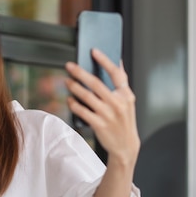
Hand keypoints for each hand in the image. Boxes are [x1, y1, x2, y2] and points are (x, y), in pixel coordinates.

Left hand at [65, 48, 139, 164]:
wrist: (125, 145)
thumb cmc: (124, 121)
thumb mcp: (128, 101)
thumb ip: (122, 83)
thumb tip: (118, 62)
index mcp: (126, 95)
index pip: (116, 73)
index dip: (104, 60)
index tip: (94, 51)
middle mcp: (118, 103)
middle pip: (96, 83)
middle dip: (80, 73)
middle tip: (70, 66)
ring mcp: (108, 115)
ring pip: (87, 96)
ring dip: (74, 87)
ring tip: (67, 81)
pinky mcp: (99, 125)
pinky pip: (83, 111)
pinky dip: (74, 104)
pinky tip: (69, 99)